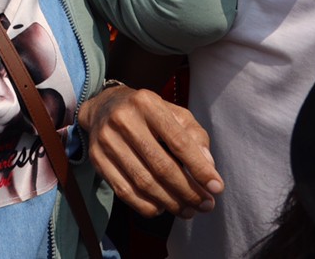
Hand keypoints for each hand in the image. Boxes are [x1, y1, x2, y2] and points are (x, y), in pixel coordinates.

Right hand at [78, 84, 221, 217]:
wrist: (103, 107)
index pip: (178, 141)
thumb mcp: (173, 113)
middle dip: (188, 191)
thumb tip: (208, 166)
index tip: (217, 187)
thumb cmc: (147, 113)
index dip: (200, 168)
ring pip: (144, 182)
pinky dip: (146, 205)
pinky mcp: (97, 159)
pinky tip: (162, 207)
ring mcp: (107, 140)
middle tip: (206, 205)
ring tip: (188, 210)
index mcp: (147, 103)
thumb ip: (194, 135)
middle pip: (161, 166)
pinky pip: (124, 191)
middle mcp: (124, 120)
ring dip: (171, 202)